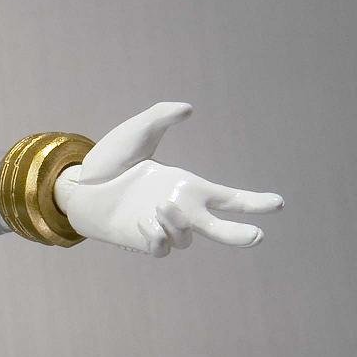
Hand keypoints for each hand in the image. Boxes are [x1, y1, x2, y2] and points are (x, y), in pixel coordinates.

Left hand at [55, 103, 282, 256]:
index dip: (255, 202)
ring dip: (179, 224)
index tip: (278, 203)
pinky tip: (145, 220)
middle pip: (220, 229)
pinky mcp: (141, 240)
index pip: (230, 199)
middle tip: (257, 236)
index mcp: (188, 186)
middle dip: (239, 234)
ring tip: (160, 205)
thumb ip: (160, 117)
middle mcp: (181, 209)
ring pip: (188, 238)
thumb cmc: (109, 161)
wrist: (78, 186)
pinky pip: (161, 248)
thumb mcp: (136, 133)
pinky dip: (158, 237)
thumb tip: (187, 108)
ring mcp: (162, 227)